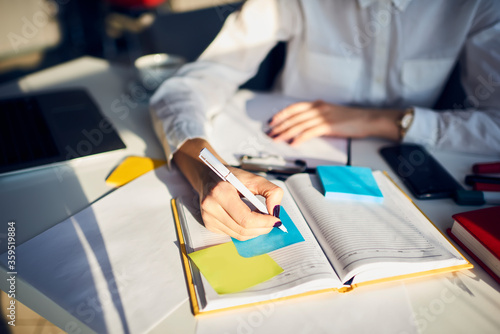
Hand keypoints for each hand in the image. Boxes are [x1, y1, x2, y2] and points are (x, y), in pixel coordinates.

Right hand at [199, 166, 282, 239]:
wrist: (208, 176)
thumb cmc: (230, 176)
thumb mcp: (253, 178)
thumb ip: (270, 191)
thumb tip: (275, 211)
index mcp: (221, 192)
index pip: (246, 218)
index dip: (264, 222)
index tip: (276, 220)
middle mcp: (211, 207)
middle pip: (243, 229)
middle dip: (262, 228)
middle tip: (272, 222)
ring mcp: (208, 218)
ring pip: (239, 235)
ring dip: (255, 231)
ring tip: (262, 220)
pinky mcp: (209, 225)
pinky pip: (233, 234)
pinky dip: (245, 230)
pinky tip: (248, 220)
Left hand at [266, 100, 401, 144]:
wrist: (367, 119)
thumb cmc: (351, 119)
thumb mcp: (330, 114)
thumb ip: (317, 117)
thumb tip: (304, 125)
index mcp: (317, 104)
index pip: (294, 108)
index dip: (281, 114)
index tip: (271, 121)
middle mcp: (318, 108)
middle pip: (293, 117)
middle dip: (279, 125)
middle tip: (269, 133)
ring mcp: (323, 116)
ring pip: (299, 124)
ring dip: (285, 132)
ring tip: (277, 139)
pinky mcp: (329, 126)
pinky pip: (310, 132)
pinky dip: (300, 137)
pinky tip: (293, 143)